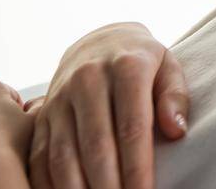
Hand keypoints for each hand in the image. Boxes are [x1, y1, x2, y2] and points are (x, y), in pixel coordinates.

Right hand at [29, 21, 189, 188]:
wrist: (99, 42)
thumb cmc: (141, 61)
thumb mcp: (168, 66)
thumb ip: (175, 96)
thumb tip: (176, 131)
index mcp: (126, 67)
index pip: (132, 125)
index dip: (138, 165)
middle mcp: (88, 80)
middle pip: (96, 144)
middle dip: (109, 184)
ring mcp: (60, 97)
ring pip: (63, 153)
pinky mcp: (42, 114)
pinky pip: (39, 155)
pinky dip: (49, 184)